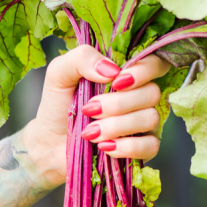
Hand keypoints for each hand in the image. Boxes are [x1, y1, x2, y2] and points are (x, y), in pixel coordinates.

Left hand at [23, 45, 170, 187]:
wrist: (50, 142)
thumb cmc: (58, 105)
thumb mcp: (60, 73)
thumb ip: (83, 58)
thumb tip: (112, 70)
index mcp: (125, 73)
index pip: (156, 63)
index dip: (145, 70)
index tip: (116, 81)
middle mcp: (140, 96)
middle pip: (152, 93)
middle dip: (118, 103)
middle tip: (89, 110)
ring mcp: (144, 123)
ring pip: (150, 118)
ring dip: (117, 126)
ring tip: (89, 132)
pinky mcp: (143, 148)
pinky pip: (151, 146)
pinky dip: (126, 147)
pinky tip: (104, 147)